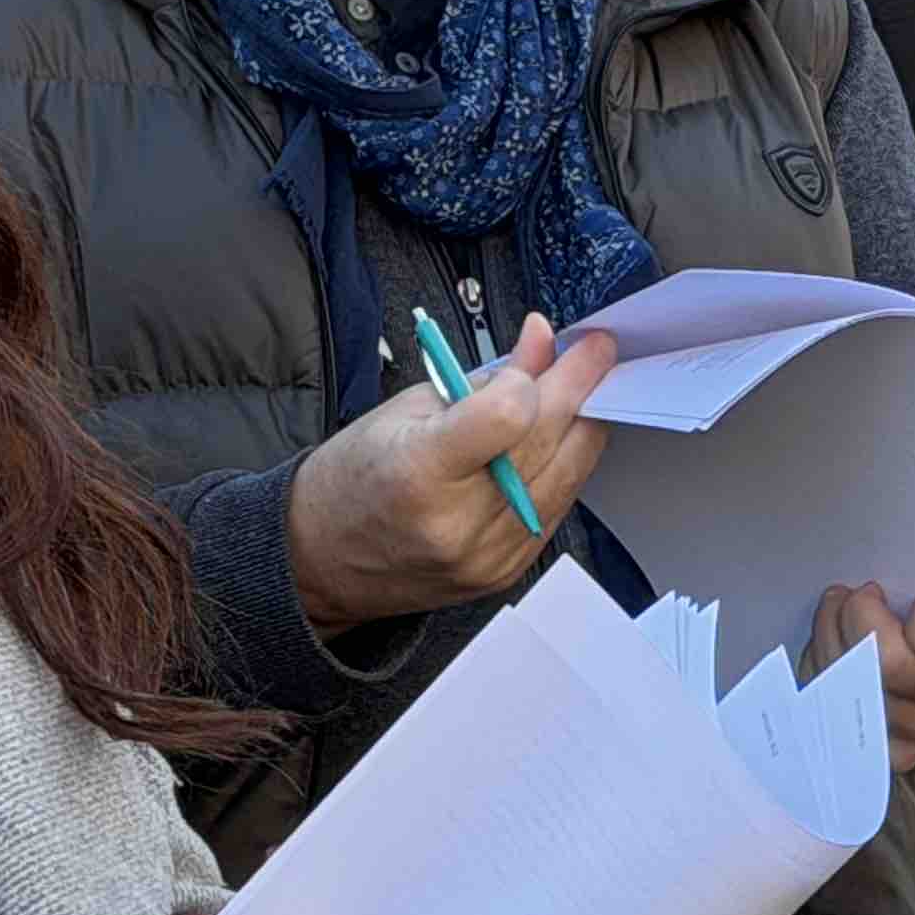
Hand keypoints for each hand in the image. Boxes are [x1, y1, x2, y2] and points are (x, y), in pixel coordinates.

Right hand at [288, 314, 621, 632]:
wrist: (320, 560)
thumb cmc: (356, 477)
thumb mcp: (407, 408)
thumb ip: (484, 377)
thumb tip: (543, 341)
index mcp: (420, 471)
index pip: (508, 414)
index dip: (536, 374)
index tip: (551, 345)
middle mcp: (457, 522)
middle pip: (547, 440)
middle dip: (580, 386)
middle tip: (593, 353)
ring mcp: (485, 555)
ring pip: (568, 476)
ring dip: (583, 427)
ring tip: (582, 393)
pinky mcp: (503, 573)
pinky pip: (556, 508)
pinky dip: (564, 469)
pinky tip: (558, 442)